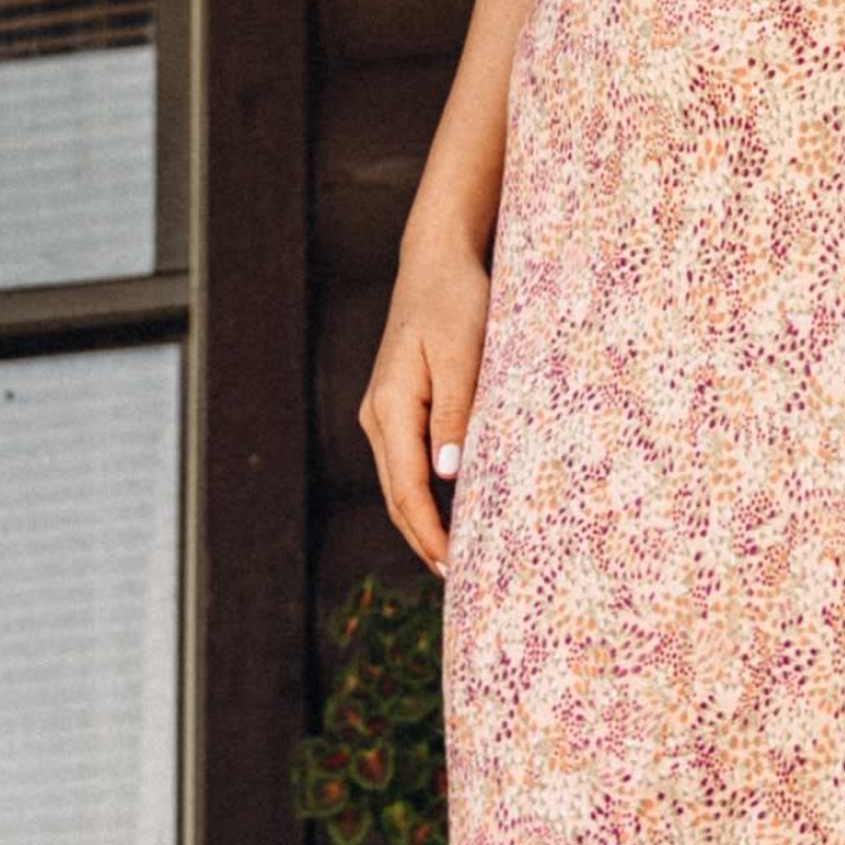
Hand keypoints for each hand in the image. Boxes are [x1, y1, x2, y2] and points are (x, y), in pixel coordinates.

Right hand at [361, 237, 491, 575]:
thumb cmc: (457, 302)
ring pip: (398, 484)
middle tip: (460, 583)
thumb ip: (459, 414)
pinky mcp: (396, 407)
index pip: (407, 490)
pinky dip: (423, 496)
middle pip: (396, 497)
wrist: (436, 261)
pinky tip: (448, 514)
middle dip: (424, 541)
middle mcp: (377, 416)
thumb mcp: (466, 353)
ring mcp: (382, 413)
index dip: (429, 535)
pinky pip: (405, 465)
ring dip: (423, 523)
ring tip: (455, 560)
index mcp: (391, 407)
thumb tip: (447, 478)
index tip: (454, 569)